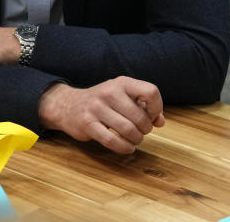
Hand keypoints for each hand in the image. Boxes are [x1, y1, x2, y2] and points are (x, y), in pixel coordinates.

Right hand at [38, 78, 165, 153]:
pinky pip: (112, 140)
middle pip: (140, 116)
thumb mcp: (123, 96)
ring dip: (137, 139)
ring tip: (136, 140)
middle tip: (143, 131)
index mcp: (122, 82)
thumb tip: (160, 121)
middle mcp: (110, 92)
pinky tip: (128, 147)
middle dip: (146, 128)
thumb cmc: (104, 102)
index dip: (157, 107)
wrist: (68, 105)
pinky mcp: (87, 124)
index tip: (153, 117)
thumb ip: (144, 106)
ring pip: (127, 129)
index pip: (150, 92)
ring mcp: (97, 108)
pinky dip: (124, 147)